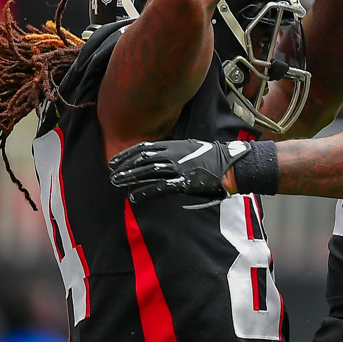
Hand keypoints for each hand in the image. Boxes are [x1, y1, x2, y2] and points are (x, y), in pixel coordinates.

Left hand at [109, 139, 250, 205]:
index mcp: (174, 145)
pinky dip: (146, 191)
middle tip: (112, 173)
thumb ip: (174, 151)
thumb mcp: (191, 147)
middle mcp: (173, 154)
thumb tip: (158, 157)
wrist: (230, 165)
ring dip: (131, 177)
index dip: (128, 154)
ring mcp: (178, 168)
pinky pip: (160, 187)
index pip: (145, 148)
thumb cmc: (212, 157)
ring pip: (148, 172)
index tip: (116, 160)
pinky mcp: (184, 182)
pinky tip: (135, 196)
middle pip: (143, 159)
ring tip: (117, 183)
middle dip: (125, 166)